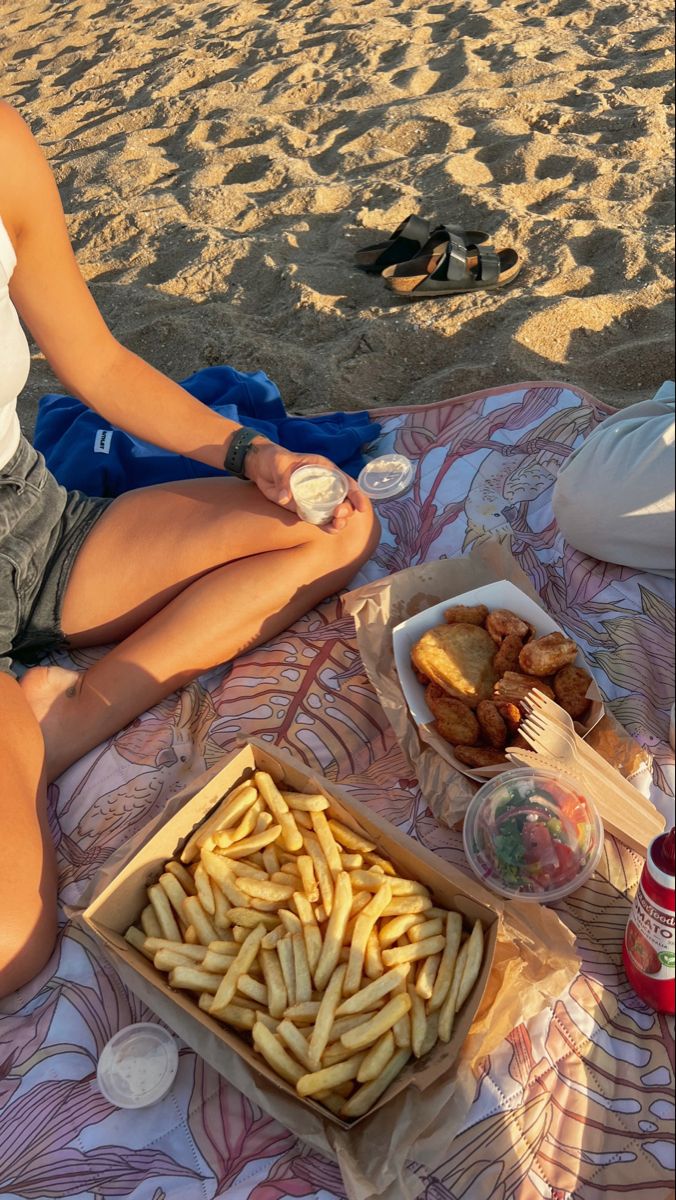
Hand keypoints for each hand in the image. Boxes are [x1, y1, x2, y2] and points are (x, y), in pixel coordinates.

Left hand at [244, 440, 366, 531]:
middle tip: (338, 514)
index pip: (346, 482)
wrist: (260, 468)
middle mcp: (324, 485)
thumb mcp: (279, 464)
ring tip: (336, 525)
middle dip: (346, 509)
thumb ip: (284, 480)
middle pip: (344, 500)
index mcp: (324, 469)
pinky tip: (329, 530)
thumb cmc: (274, 459)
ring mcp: (315, 498)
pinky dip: (326, 526)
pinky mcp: (305, 509)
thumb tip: (286, 498)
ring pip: (334, 513)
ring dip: (339, 521)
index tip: (361, 507)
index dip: (356, 495)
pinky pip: (319, 519)